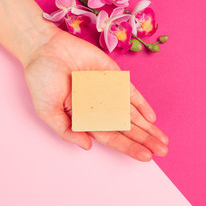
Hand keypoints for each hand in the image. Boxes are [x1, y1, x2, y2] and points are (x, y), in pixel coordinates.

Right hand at [24, 30, 168, 160]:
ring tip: (163, 140)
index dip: (128, 147)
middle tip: (163, 151)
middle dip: (145, 140)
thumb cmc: (42, 80)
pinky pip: (131, 93)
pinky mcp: (114, 77)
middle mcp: (100, 108)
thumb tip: (88, 146)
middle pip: (126, 128)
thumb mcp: (47, 111)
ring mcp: (108, 92)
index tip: (146, 156)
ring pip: (132, 113)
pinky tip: (152, 118)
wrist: (45, 48)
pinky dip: (142, 105)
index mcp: (85, 118)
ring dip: (148, 127)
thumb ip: (66, 130)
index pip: (111, 137)